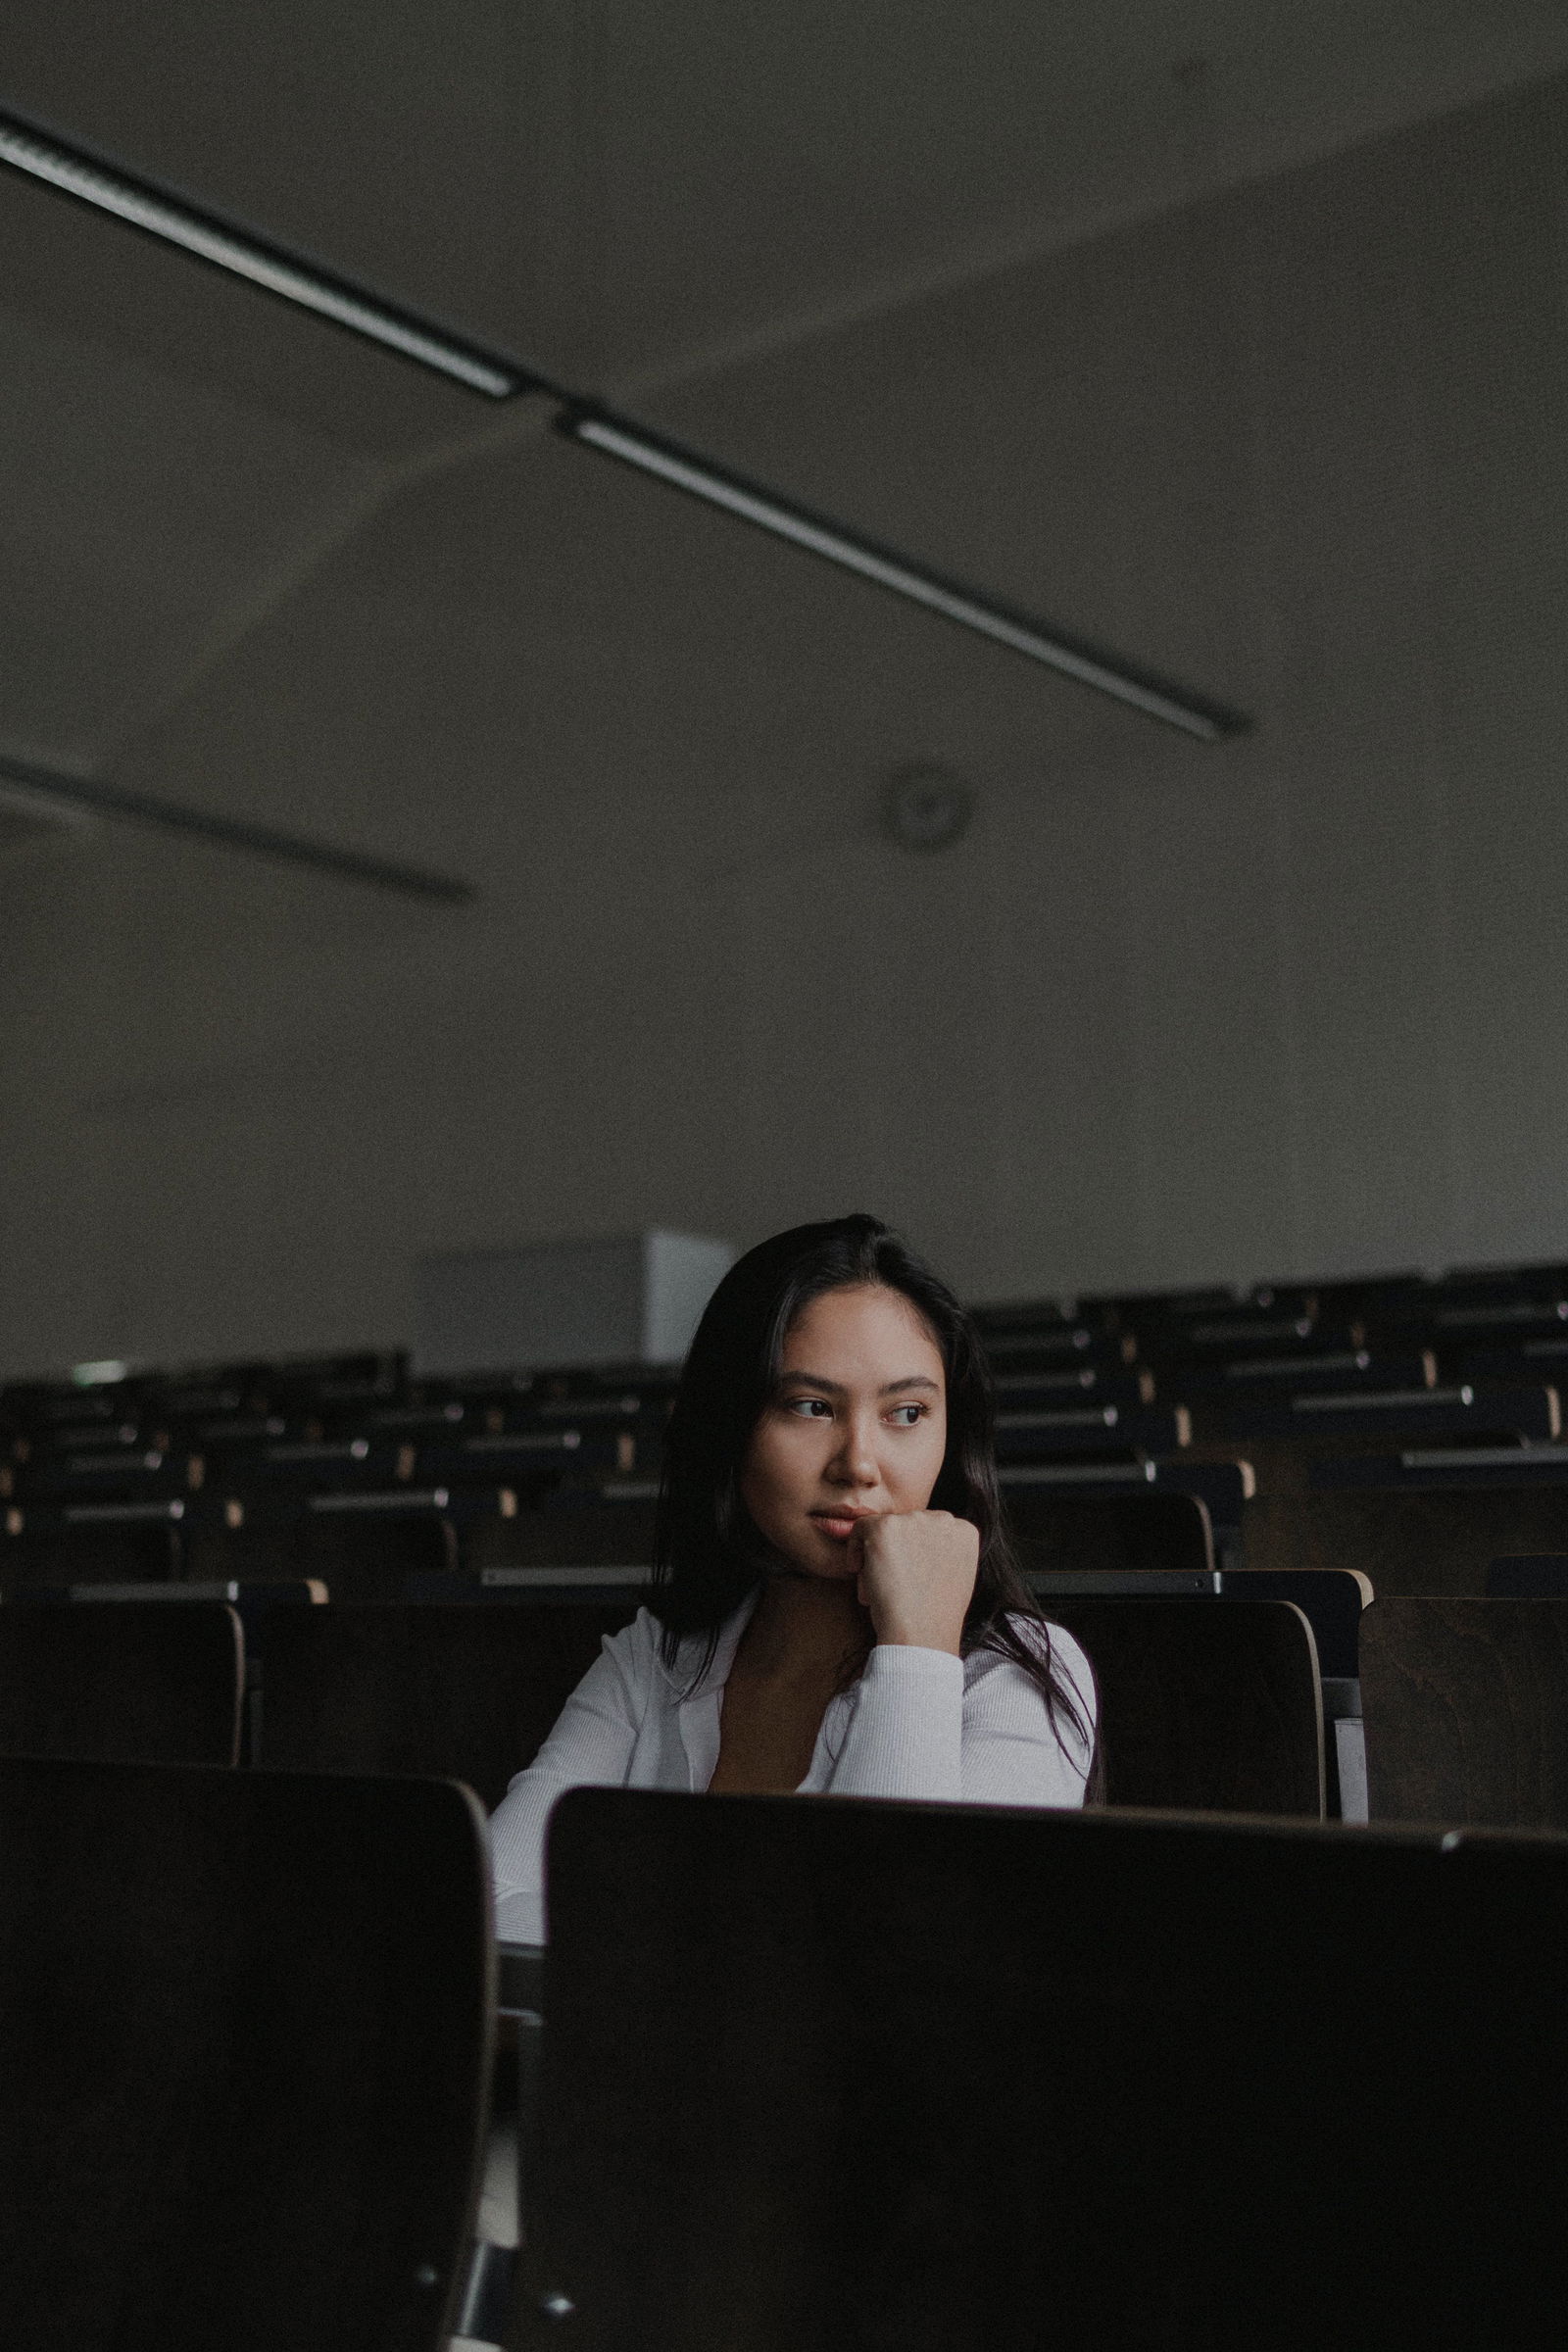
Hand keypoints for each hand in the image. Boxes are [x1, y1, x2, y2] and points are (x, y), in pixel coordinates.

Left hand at [849, 1510, 978, 1655]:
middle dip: (896, 1553)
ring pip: (884, 1529)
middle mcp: (943, 1519)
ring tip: (882, 1586)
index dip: (913, 1555)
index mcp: (965, 1531)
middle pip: (906, 1527)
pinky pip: (860, 1528)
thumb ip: (942, 1554)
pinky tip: (862, 1573)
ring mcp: (914, 1520)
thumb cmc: (933, 1616)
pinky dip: (855, 1550)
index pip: (929, 1532)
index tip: (909, 1579)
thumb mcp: (952, 1578)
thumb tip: (915, 1543)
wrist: (920, 1632)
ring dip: (877, 1554)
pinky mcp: (885, 1526)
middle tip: (894, 1585)